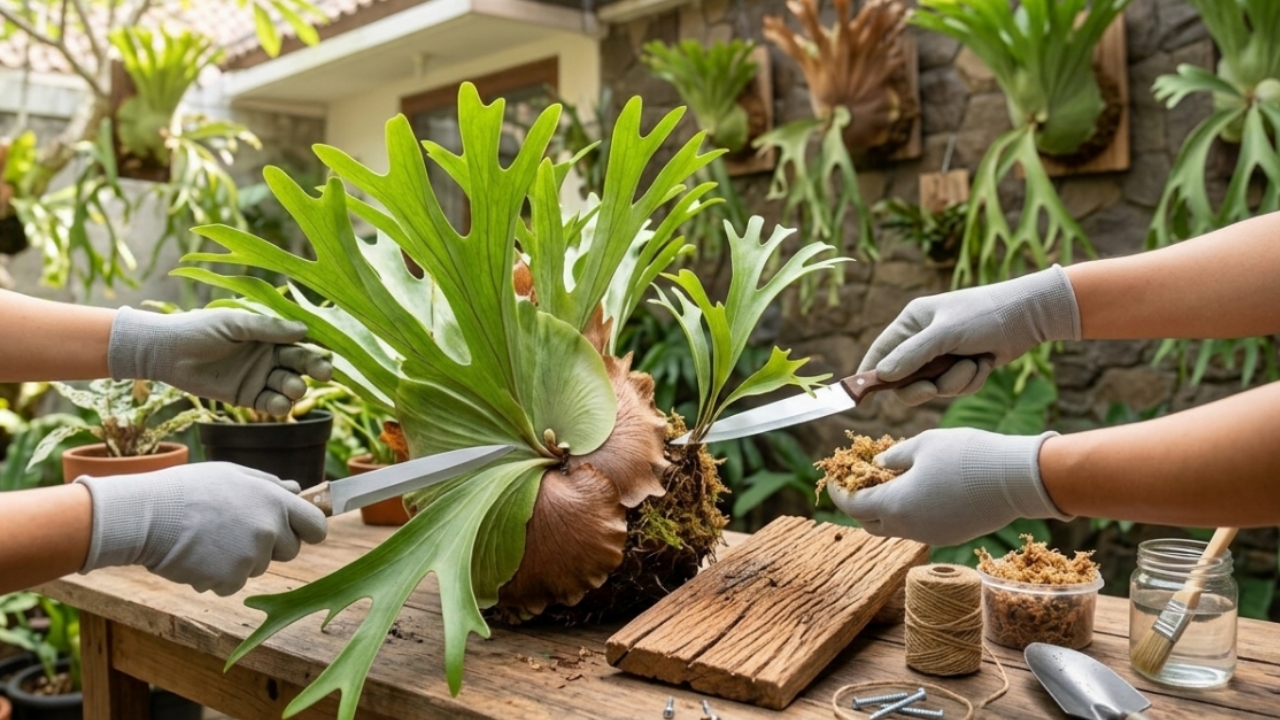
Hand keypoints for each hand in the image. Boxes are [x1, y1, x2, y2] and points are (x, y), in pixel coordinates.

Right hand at [76, 463, 328, 594]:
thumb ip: (269, 484)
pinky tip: (198, 557)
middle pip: (290, 551)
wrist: (148, 516)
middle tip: (237, 532)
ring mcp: (251, 557)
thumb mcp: (232, 474)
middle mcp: (269, 530)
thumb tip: (297, 490)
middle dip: (271, 546)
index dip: (307, 531)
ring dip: (241, 560)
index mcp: (275, 501)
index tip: (296, 532)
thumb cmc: (187, 490)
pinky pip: (233, 583)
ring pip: (258, 567)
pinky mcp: (230, 580)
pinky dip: (218, 576)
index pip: (316, 526)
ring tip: (210, 539)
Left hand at [108, 308, 331, 414]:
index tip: (327, 357)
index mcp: (270, 335)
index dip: (315, 350)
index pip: (300, 343)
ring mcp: (260, 378)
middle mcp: (269, 356)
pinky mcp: (247, 397)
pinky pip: (270, 404)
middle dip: (313, 369)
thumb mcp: (235, 323)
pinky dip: (278, 405)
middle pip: (300, 365)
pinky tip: (279, 404)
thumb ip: (269, 329)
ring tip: (291, 388)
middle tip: (323, 374)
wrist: (167, 351)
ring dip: (295, 388)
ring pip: (288, 386)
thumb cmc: (200, 329)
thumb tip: (304, 331)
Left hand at [827, 428, 1071, 546]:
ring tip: (889, 481)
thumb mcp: (923, 444)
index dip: (839, 491)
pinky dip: (909, 512)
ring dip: (886, 508)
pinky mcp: (951, 536)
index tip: (833, 478)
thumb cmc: (967, 454)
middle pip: (870, 523)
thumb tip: (878, 466)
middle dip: (858, 504)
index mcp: (895, 505)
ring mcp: (931, 536)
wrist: (1018, 478)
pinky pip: (919, 527)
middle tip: (859, 481)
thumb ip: (894, 457)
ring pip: (895, 527)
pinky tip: (917, 489)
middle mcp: (909, 528)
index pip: (853, 505)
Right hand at [859, 265, 1079, 404]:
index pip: (880, 352)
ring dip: (955, 381)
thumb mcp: (945, 333)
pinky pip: (955, 388)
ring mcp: (943, 355)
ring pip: (934, 387)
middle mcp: (923, 340)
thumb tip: (881, 376)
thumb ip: (912, 355)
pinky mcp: (962, 367)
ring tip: (974, 362)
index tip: (860, 396)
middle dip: (924, 385)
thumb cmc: (984, 315)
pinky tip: (985, 363)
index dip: (870, 374)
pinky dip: (971, 380)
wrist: (1028, 316)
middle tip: (933, 388)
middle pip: (905, 380)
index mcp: (912, 323)